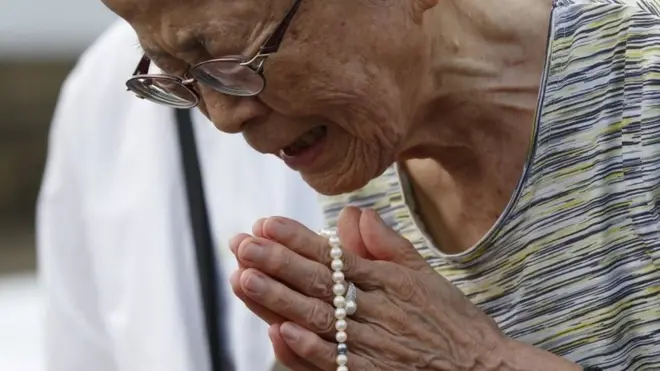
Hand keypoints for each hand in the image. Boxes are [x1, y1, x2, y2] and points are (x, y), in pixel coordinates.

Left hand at [229, 207, 577, 370]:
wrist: (483, 369)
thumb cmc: (451, 322)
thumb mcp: (425, 274)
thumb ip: (389, 244)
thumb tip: (356, 214)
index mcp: (387, 280)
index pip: (333, 255)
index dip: (297, 239)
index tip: (265, 223)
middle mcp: (376, 309)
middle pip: (318, 282)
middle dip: (276, 261)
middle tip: (241, 244)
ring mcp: (372, 344)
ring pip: (318, 317)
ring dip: (279, 298)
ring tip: (245, 277)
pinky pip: (336, 361)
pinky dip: (309, 347)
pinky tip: (280, 331)